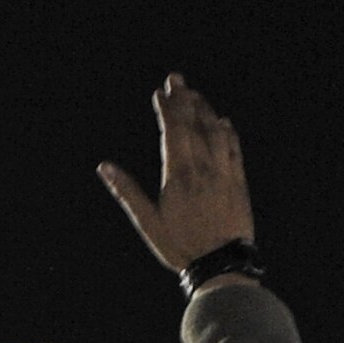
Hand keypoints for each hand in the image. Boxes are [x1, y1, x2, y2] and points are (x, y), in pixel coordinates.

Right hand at [98, 73, 254, 274]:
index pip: (174, 130)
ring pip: (216, 130)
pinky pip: (233, 147)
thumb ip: (127, 191)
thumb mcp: (148, 222)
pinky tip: (222, 122)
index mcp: (179, 174)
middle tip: (176, 79)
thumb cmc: (180, 246)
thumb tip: (105, 167)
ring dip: (205, 109)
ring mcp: (224, 171)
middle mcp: (204, 166)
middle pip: (196, 122)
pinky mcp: (238, 180)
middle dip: (185, 98)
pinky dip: (227, 131)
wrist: (222, 263)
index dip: (167, 107)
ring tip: (195, 96)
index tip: (160, 91)